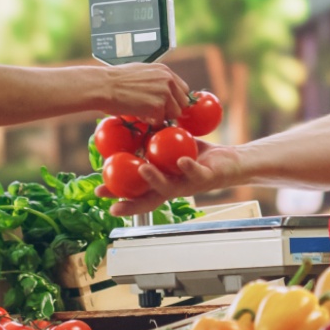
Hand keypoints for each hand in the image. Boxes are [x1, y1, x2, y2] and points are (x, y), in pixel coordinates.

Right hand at [96, 142, 241, 215]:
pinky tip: (180, 160)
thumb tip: (129, 129)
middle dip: (128, 200)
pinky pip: (195, 172)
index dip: (118, 195)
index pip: (136, 192)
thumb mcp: (170, 149)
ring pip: (168, 186)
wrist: (230, 162)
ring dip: (154, 179)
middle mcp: (173, 188)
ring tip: (142, 169)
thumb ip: (152, 145)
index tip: (99, 194)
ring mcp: (188, 185)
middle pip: (148, 197)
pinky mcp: (205, 178)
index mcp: (163, 183)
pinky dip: (187, 166)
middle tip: (111, 197)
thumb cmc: (197, 155)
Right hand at [104, 63, 190, 127]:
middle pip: (183, 103)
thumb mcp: (141, 72)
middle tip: (154, 111)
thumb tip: (162, 93)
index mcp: (164, 70)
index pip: (183, 89)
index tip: (166, 105)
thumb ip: (156, 80)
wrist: (104, 86)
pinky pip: (160, 121)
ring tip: (144, 111)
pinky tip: (138, 113)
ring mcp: (164, 93)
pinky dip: (150, 121)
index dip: (175, 99)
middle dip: (170, 109)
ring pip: (174, 114)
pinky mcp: (158, 106)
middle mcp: (168, 80)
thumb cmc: (115, 80)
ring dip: (161, 116)